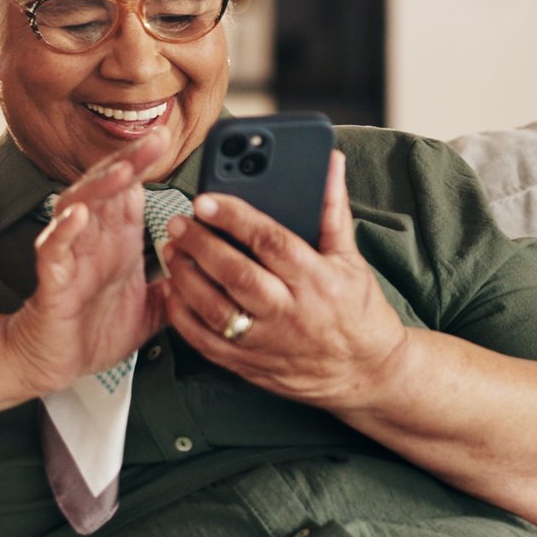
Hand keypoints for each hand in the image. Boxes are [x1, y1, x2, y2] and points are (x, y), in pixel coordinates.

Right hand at [3, 128, 170, 396]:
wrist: (58, 362)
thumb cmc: (97, 329)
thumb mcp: (154, 308)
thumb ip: (180, 287)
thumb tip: (212, 273)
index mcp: (118, 239)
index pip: (132, 189)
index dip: (146, 163)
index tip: (167, 139)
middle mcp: (94, 238)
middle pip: (108, 186)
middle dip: (130, 161)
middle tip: (154, 140)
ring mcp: (71, 254)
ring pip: (78, 205)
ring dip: (100, 187)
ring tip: (122, 172)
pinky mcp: (53, 278)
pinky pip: (53, 247)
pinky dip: (63, 230)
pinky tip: (77, 216)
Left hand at [160, 150, 407, 410]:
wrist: (364, 373)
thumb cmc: (357, 311)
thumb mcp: (351, 258)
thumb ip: (332, 209)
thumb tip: (329, 162)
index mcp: (316, 280)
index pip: (270, 242)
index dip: (235, 218)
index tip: (206, 200)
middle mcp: (289, 313)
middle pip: (236, 274)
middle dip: (200, 244)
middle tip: (179, 222)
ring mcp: (267, 342)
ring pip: (215, 309)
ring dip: (186, 276)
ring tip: (172, 250)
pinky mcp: (249, 364)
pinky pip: (206, 342)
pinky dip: (183, 316)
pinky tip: (174, 290)